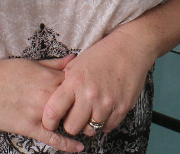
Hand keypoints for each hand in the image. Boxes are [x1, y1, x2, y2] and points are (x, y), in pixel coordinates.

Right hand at [0, 55, 84, 151]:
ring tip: (88, 125)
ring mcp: (38, 113)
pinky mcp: (28, 127)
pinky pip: (51, 138)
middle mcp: (47, 95)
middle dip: (85, 106)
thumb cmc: (3, 72)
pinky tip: (79, 147)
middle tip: (92, 109)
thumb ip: (55, 64)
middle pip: (76, 103)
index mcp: (49, 78)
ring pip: (66, 120)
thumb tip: (74, 58)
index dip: (85, 88)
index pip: (77, 84)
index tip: (91, 90)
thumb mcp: (32, 63)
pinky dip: (67, 144)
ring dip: (77, 123)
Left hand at [41, 27, 155, 136]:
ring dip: (89, 123)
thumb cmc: (101, 54)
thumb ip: (64, 84)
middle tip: (75, 115)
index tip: (51, 122)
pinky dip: (104, 122)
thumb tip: (53, 104)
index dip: (49, 121)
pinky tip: (104, 110)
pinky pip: (107, 128)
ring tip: (91, 111)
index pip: (53, 112)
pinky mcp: (122, 108)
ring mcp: (107, 103)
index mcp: (75, 82)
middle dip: (71, 123)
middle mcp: (90, 94)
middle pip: (72, 127)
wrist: (130, 48)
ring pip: (90, 130)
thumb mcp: (76, 64)